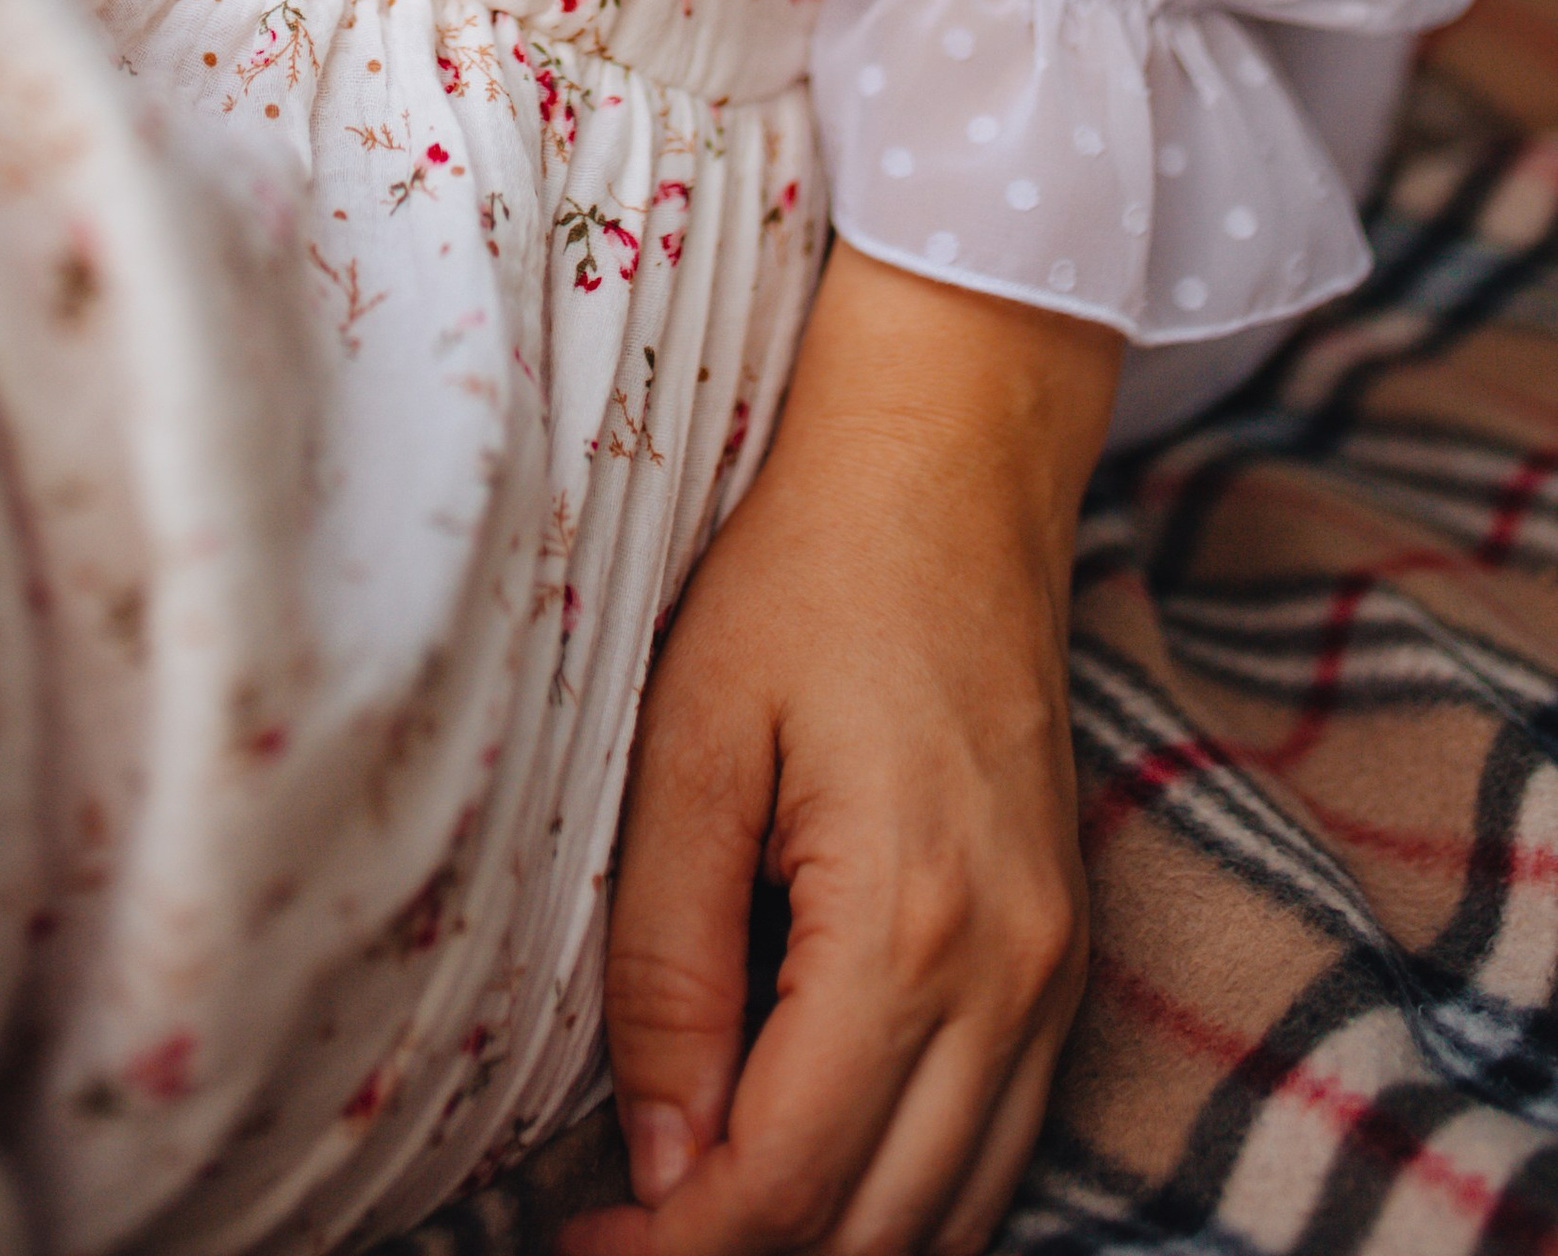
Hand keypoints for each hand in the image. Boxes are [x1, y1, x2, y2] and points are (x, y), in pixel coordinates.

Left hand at [565, 250, 1114, 1255]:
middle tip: (612, 1244)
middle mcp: (1013, 973)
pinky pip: (997, 1141)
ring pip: (955, 1211)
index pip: (789, 1183)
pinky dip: (904, 1195)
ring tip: (688, 1216)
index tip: (574, 1248)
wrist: (951, 463)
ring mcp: (1057, 968)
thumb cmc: (805, 571)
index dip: (674, 1252)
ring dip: (828, 1243)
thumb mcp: (691, 741)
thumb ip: (670, 958)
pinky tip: (802, 1167)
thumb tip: (655, 1157)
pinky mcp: (1065, 948)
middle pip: (880, 1230)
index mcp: (912, 923)